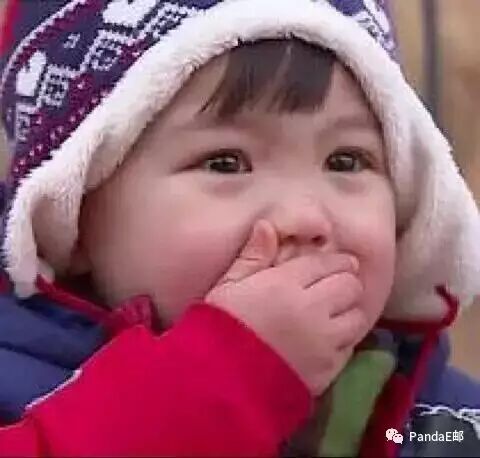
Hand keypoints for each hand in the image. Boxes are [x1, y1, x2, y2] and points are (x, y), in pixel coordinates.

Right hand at [205, 220, 365, 395]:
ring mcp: (324, 342)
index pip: (327, 264)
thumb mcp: (229, 285)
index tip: (338, 263)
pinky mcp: (328, 369)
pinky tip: (327, 340)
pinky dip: (343, 339)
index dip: (336, 261)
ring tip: (333, 314)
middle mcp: (312, 309)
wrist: (220, 381)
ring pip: (357, 316)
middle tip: (333, 287)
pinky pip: (350, 346)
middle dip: (344, 283)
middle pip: (349, 286)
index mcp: (286, 284)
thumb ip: (252, 256)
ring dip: (348, 311)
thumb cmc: (221, 326)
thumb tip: (268, 226)